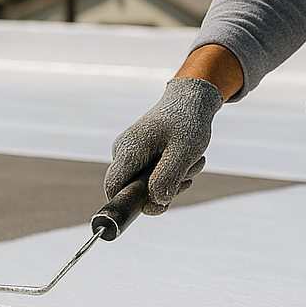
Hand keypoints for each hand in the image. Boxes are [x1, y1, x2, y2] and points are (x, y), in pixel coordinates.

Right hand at [104, 76, 223, 215]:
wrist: (192, 101)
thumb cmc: (187, 122)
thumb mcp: (183, 152)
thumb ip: (166, 179)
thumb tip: (153, 205)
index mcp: (127, 150)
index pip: (113, 188)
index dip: (130, 203)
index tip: (159, 203)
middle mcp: (123, 153)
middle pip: (135, 191)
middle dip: (165, 189)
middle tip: (188, 173)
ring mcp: (131, 156)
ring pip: (149, 187)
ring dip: (175, 181)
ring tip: (193, 160)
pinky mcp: (142, 158)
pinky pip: (155, 180)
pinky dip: (174, 175)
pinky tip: (188, 161)